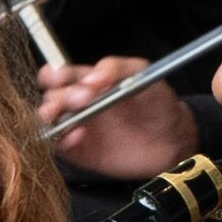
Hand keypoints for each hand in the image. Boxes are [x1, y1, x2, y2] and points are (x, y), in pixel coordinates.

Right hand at [36, 60, 193, 178]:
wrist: (173, 138)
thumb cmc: (157, 103)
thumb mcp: (141, 74)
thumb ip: (116, 68)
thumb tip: (91, 76)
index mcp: (87, 83)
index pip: (58, 76)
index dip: (54, 76)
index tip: (60, 77)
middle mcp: (78, 105)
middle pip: (51, 98)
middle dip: (61, 97)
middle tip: (84, 99)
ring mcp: (78, 128)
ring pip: (48, 123)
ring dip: (53, 118)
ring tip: (73, 119)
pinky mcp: (81, 152)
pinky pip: (60, 147)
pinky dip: (63, 140)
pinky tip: (78, 135)